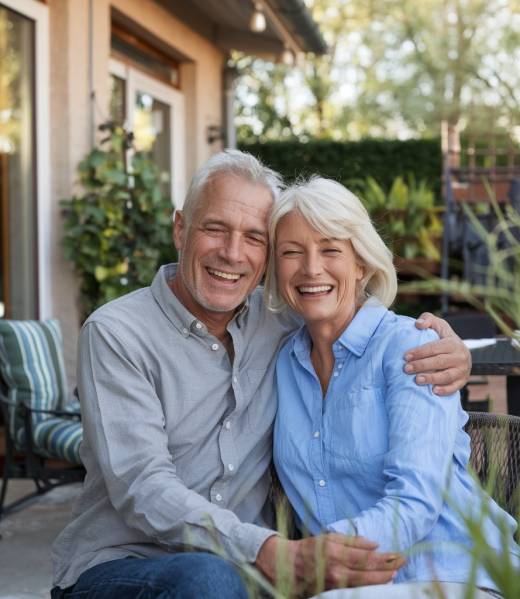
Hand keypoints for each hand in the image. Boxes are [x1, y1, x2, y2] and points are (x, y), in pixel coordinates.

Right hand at [255, 534, 403, 593]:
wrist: (288, 565)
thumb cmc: (310, 548)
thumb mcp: (330, 537)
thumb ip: (353, 541)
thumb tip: (375, 544)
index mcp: (336, 553)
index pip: (367, 558)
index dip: (386, 558)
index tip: (399, 555)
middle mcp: (337, 571)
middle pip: (370, 575)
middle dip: (389, 570)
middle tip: (402, 564)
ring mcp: (335, 586)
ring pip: (365, 586)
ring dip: (382, 581)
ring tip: (394, 575)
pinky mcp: (333, 593)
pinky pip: (356, 592)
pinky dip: (369, 588)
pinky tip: (378, 584)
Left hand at [405, 312, 470, 394]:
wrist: (459, 351)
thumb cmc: (443, 337)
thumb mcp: (437, 324)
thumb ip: (427, 319)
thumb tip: (418, 324)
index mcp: (453, 343)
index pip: (434, 348)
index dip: (419, 352)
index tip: (405, 356)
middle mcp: (460, 356)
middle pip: (439, 362)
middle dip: (421, 366)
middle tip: (406, 369)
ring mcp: (463, 370)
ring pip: (447, 376)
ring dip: (432, 379)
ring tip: (417, 380)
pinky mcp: (463, 381)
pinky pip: (455, 387)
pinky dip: (445, 390)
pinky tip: (433, 391)